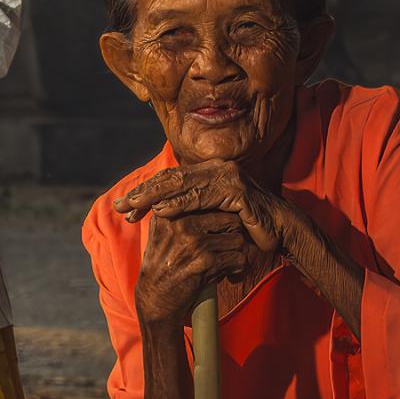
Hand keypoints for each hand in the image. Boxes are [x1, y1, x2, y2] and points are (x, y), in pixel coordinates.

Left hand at [120, 160, 286, 259]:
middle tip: (119, 205)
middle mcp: (216, 168)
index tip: (122, 207)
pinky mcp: (237, 190)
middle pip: (171, 178)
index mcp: (208, 172)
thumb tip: (158, 211)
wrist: (280, 230)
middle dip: (143, 192)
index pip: (170, 179)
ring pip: (183, 185)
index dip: (145, 191)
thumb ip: (191, 209)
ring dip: (155, 197)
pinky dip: (180, 204)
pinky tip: (162, 212)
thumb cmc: (245, 226)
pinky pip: (203, 197)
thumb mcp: (212, 215)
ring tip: (133, 208)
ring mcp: (227, 176)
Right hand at [132, 198, 262, 327]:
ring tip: (229, 264)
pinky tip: (230, 275)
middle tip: (231, 250)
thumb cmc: (163, 266)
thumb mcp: (163, 234)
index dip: (223, 220)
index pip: (212, 203)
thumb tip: (216, 200)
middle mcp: (181, 222)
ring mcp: (194, 241)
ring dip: (238, 255)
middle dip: (234, 236)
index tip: (223, 233)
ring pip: (237, 239)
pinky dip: (238, 270)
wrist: (154, 300)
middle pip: (229, 218)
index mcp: (170, 212)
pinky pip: (238, 259)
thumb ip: (183, 215)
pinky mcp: (206, 261)